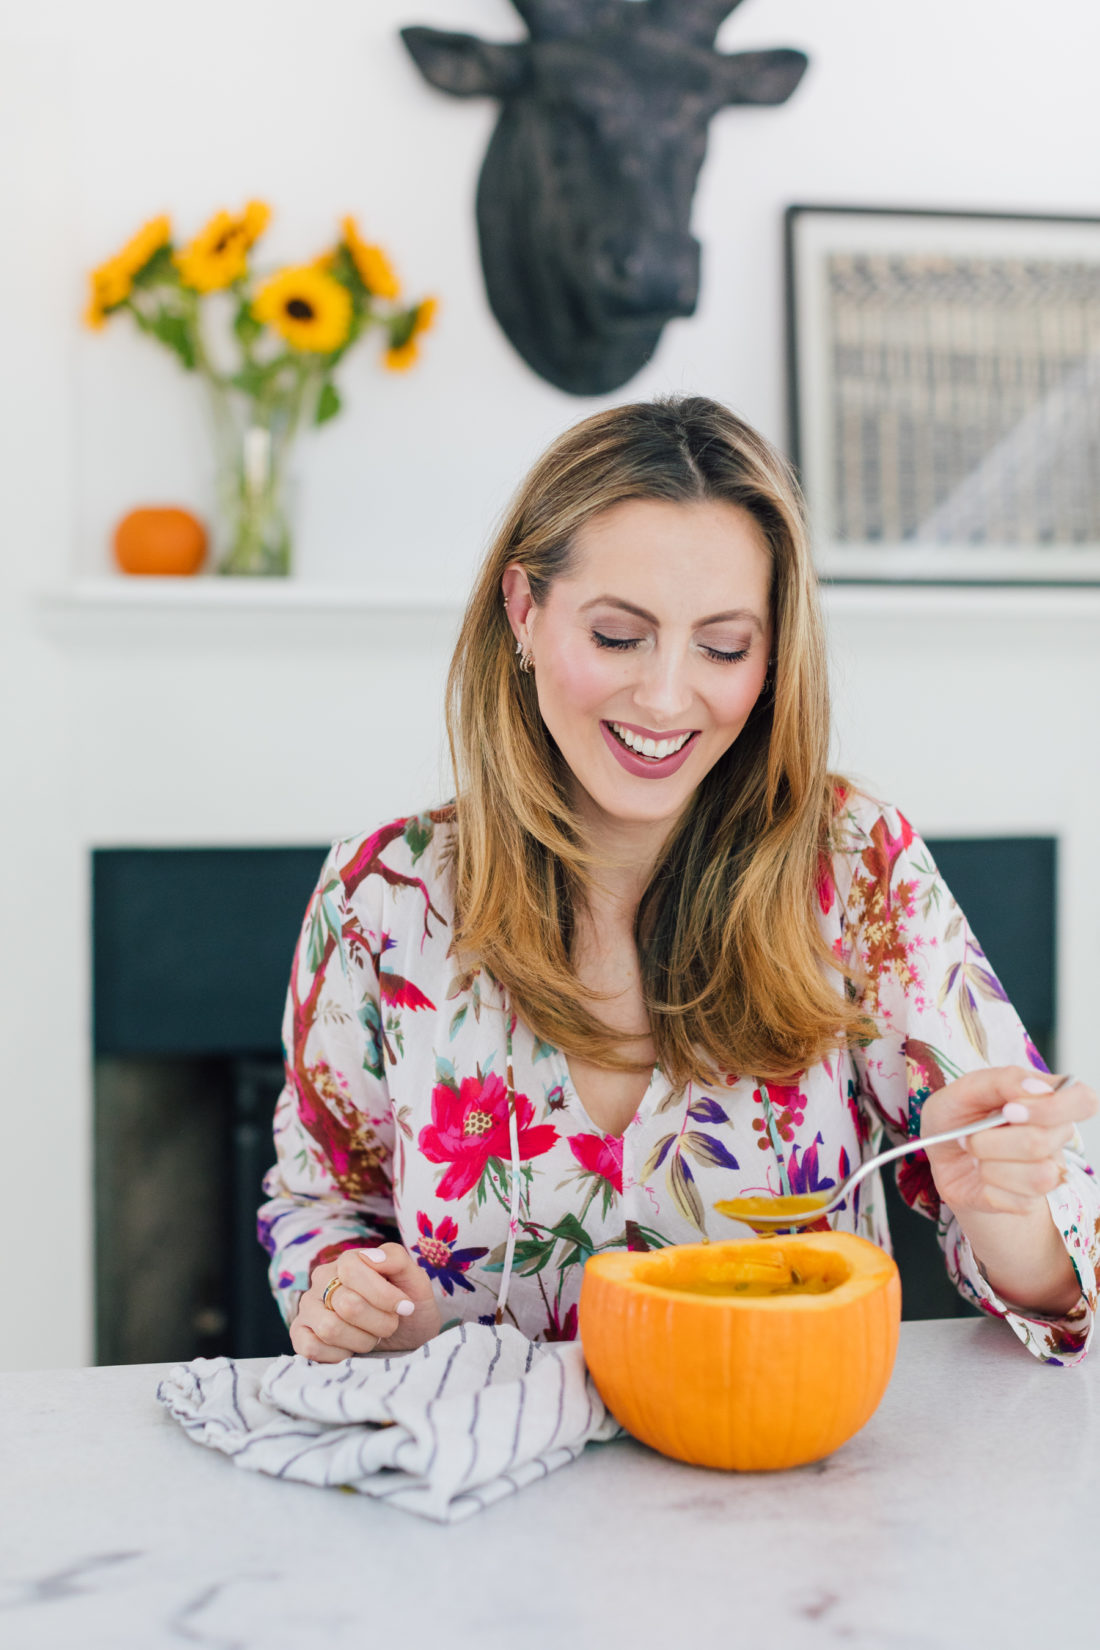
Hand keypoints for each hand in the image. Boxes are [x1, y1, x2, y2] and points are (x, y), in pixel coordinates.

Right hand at [290, 1244, 440, 1362]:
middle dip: (379, 1322)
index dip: (383, 1294)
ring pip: (329, 1328)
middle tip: (391, 1325)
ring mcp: (308, 1308)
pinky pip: (311, 1348)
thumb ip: (396, 1259)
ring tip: (372, 1336)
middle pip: (347, 1305)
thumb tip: (370, 1257)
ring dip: (362, 1340)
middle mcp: (321, 1280)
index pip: (352, 1270)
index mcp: (347, 1260)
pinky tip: (351, 1349)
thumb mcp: (415, 1279)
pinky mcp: (300, 1334)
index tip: (405, 1307)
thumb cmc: (407, 1304)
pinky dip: (338, 1355)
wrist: (407, 1336)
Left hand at [919, 1066, 1097, 1219]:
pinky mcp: (1030, 1201)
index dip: (1052, 1108)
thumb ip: (1004, 1080)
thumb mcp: (967, 1087)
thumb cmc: (957, 1114)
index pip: (1083, 1101)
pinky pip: (1018, 1201)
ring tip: (976, 1155)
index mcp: (1047, 1099)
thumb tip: (1037, 1089)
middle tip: (970, 1134)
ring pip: (1038, 1177)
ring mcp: (1047, 1171)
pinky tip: (981, 1176)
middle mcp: (1055, 1135)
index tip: (1010, 1111)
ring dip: (990, 1165)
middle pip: (1043, 1142)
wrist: (936, 1152)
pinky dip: (988, 1188)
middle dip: (991, 1140)